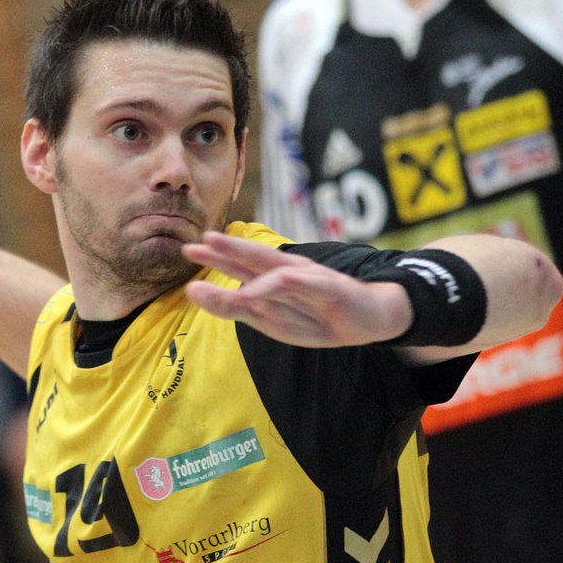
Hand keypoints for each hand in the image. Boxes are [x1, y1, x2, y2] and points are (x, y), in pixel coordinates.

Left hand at [182, 231, 411, 347]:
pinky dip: (284, 282)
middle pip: (253, 259)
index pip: (242, 267)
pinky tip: (266, 282)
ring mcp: (310, 278)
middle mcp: (289, 272)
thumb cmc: (322, 316)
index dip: (217, 258)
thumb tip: (214, 301)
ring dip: (243, 260)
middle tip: (196, 243)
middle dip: (224, 251)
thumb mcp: (279, 319)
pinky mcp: (331, 288)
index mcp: (275, 280)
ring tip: (215, 252)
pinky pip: (306, 283)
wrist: (372, 317)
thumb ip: (248, 309)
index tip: (191, 250)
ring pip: (271, 269)